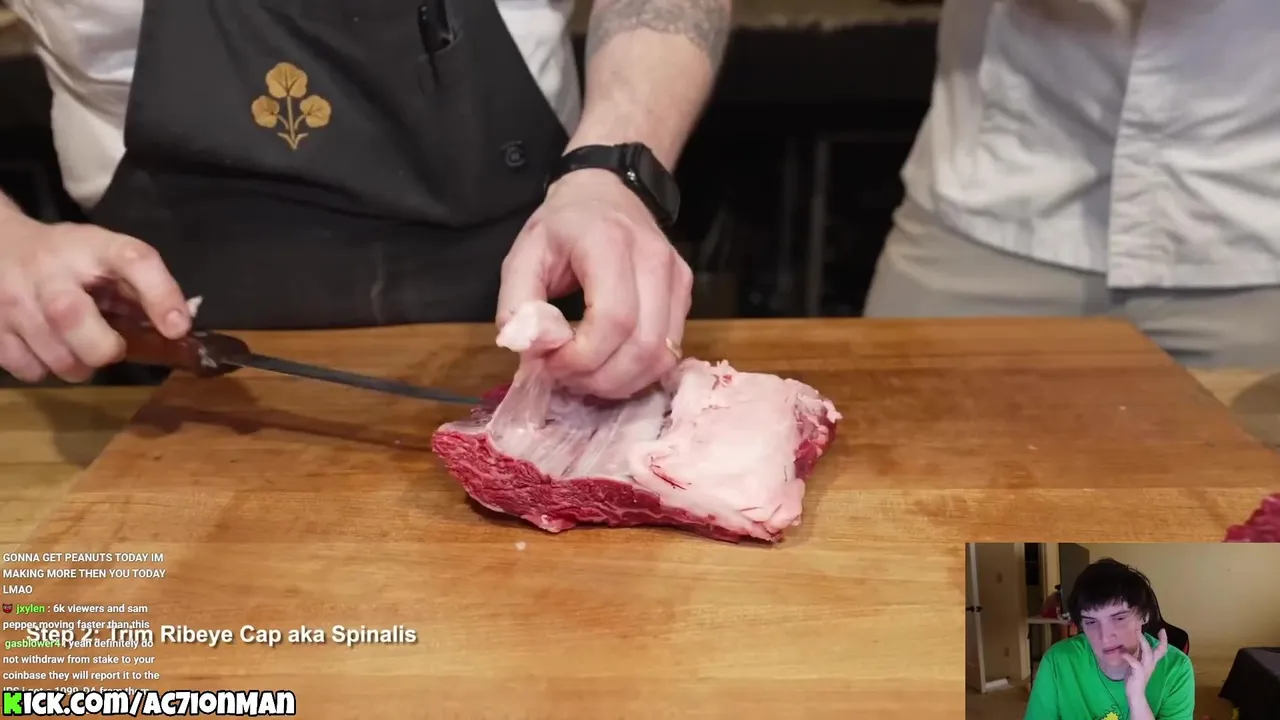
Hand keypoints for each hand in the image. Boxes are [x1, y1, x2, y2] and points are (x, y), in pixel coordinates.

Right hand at [0, 215, 190, 382]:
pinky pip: (26, 368)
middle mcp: (49, 269)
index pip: (132, 260)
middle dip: (102, 347)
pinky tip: (47, 350)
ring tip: (79, 351)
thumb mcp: (107, 258)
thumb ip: (142, 289)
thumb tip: (179, 329)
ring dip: (77, 366)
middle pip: (72, 316)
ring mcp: (13, 297)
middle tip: (111, 349)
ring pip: (52, 353)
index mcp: (93, 246)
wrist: (0, 245)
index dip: (160, 294)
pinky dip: (44, 369)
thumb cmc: (70, 259)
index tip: (177, 328)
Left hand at [496, 169, 692, 398]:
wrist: (606, 192)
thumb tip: (532, 351)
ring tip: (587, 376)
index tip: (551, 365)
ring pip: (662, 355)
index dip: (583, 357)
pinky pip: (670, 351)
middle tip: (567, 379)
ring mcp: (677, 277)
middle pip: (644, 345)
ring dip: (622, 382)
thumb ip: (518, 304)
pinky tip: (611, 367)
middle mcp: (653, 260)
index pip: (613, 319)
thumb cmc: (562, 227)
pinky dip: (640, 372)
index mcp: (610, 243)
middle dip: (601, 378)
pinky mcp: (686, 292)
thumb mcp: (523, 255)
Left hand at [1121, 628, 1167, 698]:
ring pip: (1147, 653)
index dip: (1163, 641)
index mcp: (1151, 662)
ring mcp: (1145, 668)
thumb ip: (1139, 654)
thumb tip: (1136, 642)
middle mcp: (1150, 664)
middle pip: (1158, 651)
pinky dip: (1128, 656)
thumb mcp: (1138, 663)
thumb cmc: (1135, 677)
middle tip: (1153, 628)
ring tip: (1137, 633)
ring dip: (1143, 642)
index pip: (1161, 650)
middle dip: (1159, 640)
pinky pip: (1134, 662)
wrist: (1135, 693)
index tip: (1162, 630)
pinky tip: (1122, 653)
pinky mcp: (1138, 672)